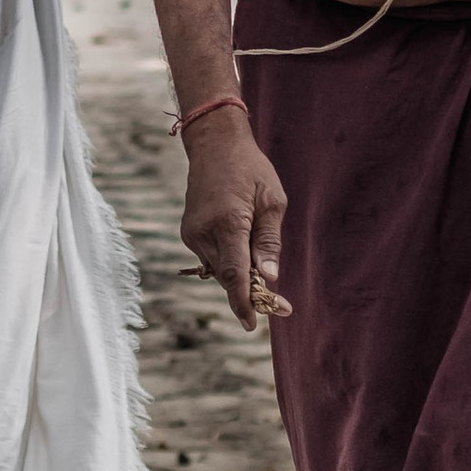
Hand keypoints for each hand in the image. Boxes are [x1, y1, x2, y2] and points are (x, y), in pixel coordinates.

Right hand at [180, 114, 289, 332]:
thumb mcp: (272, 201)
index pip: (234, 273)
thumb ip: (269, 241)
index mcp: (228, 222)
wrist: (214, 144)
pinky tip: (244, 247)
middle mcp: (203, 231)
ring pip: (219, 269)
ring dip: (240, 276)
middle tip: (281, 305)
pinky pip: (212, 257)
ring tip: (263, 266)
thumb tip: (269, 276)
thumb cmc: (250, 169)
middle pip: (227, 276)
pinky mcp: (188, 232)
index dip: (243, 302)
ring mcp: (192, 232)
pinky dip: (229, 261)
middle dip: (251, 292)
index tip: (251, 325)